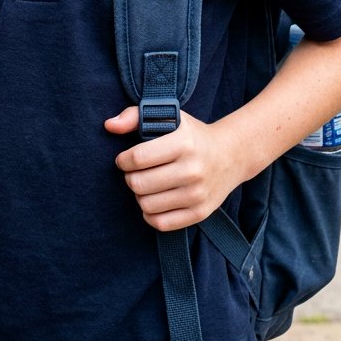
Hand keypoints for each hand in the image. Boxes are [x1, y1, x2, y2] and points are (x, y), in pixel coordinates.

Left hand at [105, 106, 238, 231]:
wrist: (231, 155)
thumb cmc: (192, 135)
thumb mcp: (169, 117)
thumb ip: (135, 116)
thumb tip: (109, 126)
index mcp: (183, 143)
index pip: (138, 158)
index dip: (124, 160)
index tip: (125, 158)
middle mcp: (192, 170)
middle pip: (139, 184)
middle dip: (130, 178)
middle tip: (135, 173)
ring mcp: (197, 194)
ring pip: (147, 205)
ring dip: (139, 196)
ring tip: (146, 185)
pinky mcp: (200, 213)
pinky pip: (161, 224)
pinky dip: (150, 214)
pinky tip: (154, 201)